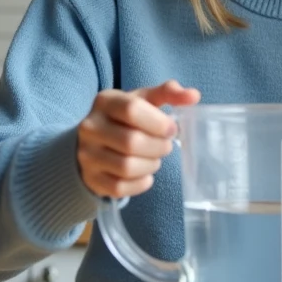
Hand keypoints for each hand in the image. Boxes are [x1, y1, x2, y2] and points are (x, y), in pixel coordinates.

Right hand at [76, 79, 199, 198]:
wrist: (94, 142)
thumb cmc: (125, 118)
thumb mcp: (143, 100)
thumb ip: (168, 93)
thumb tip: (193, 96)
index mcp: (105, 102)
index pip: (132, 110)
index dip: (158, 122)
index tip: (171, 129)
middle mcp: (90, 127)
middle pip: (131, 142)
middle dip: (158, 147)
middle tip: (165, 146)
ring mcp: (87, 155)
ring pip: (127, 167)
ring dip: (151, 165)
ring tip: (155, 158)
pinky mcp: (91, 179)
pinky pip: (120, 188)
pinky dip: (140, 183)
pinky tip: (145, 174)